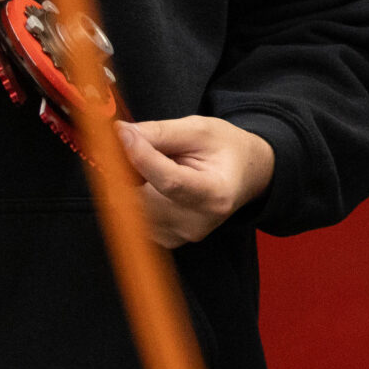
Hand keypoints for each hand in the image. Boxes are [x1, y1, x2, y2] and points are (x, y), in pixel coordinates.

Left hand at [118, 117, 275, 246]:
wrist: (246, 176)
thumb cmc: (226, 150)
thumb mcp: (201, 130)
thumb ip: (162, 131)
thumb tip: (122, 132)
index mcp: (216, 195)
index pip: (170, 181)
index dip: (142, 157)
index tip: (123, 134)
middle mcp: (198, 222)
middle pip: (144, 198)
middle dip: (129, 169)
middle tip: (134, 145)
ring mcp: (181, 235)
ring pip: (132, 208)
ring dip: (130, 182)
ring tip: (155, 166)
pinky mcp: (166, 239)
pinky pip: (134, 215)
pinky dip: (134, 195)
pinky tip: (153, 184)